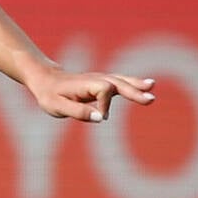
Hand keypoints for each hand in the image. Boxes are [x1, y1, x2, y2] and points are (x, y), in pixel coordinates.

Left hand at [25, 68, 156, 122]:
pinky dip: (133, 84)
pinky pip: (120, 83)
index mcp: (85, 84)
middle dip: (133, 91)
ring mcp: (100, 79)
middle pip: (118, 84)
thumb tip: (100, 118)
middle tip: (150, 99)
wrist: (46, 80)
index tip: (100, 116)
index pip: (103, 90)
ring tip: (152, 87)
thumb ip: (78, 111)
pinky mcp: (103, 83)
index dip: (105, 104)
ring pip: (121, 81)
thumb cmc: (50, 95)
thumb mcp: (57, 106)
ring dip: (137, 85)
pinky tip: (147, 86)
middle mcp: (95, 79)